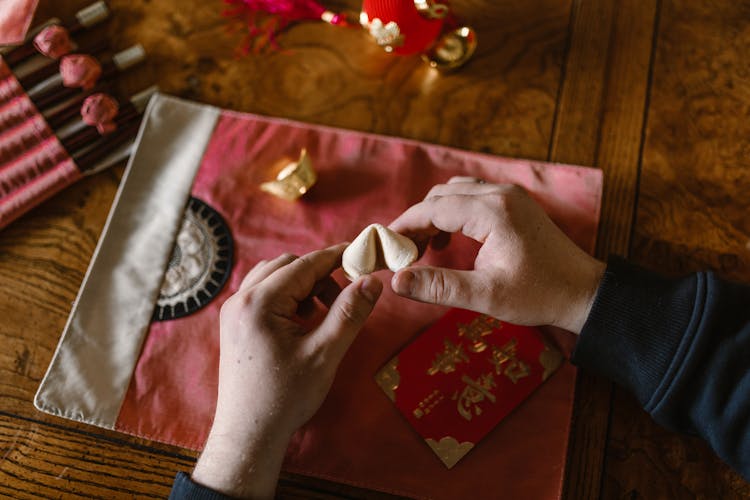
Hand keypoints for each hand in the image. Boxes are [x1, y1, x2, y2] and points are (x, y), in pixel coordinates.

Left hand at [192, 244, 382, 498]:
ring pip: (274, 277)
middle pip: (287, 265)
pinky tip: (302, 323)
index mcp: (260, 302)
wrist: (249, 434)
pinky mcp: (234, 324)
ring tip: (322, 314)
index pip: (305, 264)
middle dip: (319, 274)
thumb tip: (372, 279)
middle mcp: (240, 299)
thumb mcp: (325, 353)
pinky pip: (262, 293)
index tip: (362, 254)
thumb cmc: (286, 397)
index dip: (336, 257)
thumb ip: (349, 312)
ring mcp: (233, 311)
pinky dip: (286, 297)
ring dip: (302, 285)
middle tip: (343, 299)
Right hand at [389, 178, 604, 332]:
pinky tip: (448, 238)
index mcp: (492, 211)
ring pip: (456, 192)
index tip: (384, 247)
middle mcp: (500, 193)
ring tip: (423, 247)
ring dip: (434, 214)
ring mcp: (510, 195)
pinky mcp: (515, 202)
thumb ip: (438, 286)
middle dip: (416, 220)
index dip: (404, 226)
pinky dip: (453, 212)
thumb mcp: (485, 295)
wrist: (583, 292)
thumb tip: (396, 282)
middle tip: (403, 253)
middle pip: (441, 195)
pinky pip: (472, 196)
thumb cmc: (539, 295)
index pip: (433, 208)